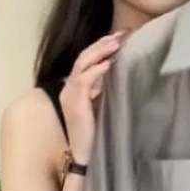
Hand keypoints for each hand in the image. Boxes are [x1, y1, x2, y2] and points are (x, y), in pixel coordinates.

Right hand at [59, 29, 128, 162]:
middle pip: (83, 57)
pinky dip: (97, 70)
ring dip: (100, 52)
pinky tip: (110, 64)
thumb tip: (120, 70)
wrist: (86, 155)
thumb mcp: (102, 105)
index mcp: (74, 88)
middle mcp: (68, 88)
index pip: (86, 61)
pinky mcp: (74, 103)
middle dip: (102, 44)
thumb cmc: (97, 133)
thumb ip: (105, 89)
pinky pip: (84, 80)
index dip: (101, 47)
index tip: (119, 37)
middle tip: (121, 35)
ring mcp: (69, 95)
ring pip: (82, 64)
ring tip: (117, 44)